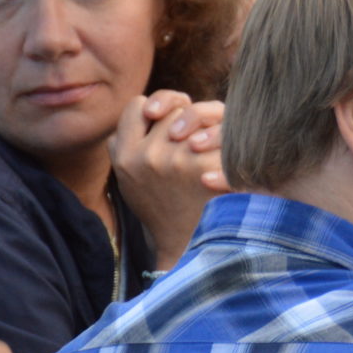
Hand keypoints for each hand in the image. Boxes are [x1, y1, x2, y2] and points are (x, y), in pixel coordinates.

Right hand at [110, 90, 229, 269]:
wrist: (188, 245)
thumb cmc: (165, 209)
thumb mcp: (132, 180)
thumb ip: (131, 144)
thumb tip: (150, 106)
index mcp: (123, 157)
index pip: (137, 106)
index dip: (157, 106)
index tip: (168, 118)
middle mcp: (145, 155)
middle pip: (173, 110)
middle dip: (187, 119)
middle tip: (196, 140)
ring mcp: (174, 159)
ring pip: (197, 116)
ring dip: (210, 126)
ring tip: (210, 150)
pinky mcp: (202, 167)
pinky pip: (220, 131)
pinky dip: (229, 139)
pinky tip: (228, 158)